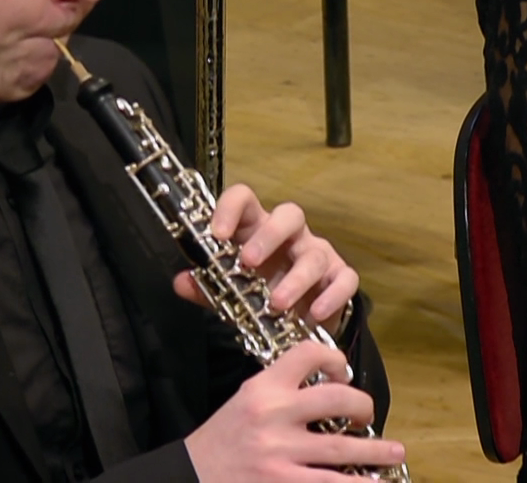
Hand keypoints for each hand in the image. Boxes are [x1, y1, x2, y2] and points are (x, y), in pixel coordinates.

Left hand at [173, 184, 359, 336]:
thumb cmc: (259, 297)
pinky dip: (332, 296)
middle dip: (269, 236)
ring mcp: (318, 253)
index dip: (231, 209)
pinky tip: (314, 314)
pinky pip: (344, 279)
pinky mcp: (339, 277)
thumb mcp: (227, 294)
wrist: (296, 327)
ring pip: (314, 253)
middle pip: (290, 214)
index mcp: (257, 229)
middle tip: (248, 263)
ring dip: (295, 279)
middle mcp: (291, 235)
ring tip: (277, 304)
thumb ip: (206, 288)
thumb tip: (182, 282)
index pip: (246, 200)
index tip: (216, 233)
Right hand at [182, 340, 404, 481]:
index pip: (307, 354)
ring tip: (394, 452)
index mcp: (263, 389)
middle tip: (370, 416)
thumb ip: (279, 392)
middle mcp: (274, 417)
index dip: (335, 358)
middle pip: (338, 400)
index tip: (345, 372)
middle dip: (364, 407)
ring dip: (374, 452)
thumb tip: (326, 391)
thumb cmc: (220, 442)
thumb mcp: (244, 403)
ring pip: (342, 450)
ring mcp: (279, 455)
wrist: (188, 477)